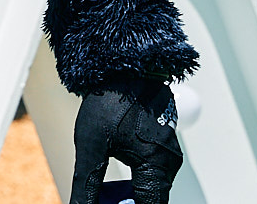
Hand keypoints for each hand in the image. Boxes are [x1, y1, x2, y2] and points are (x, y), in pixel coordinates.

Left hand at [70, 76, 182, 203]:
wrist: (123, 67)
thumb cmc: (110, 101)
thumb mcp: (91, 145)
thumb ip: (87, 182)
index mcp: (158, 165)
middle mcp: (170, 162)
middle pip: (150, 198)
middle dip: (125, 202)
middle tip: (100, 198)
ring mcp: (168, 154)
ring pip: (151, 187)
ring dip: (129, 193)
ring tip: (103, 190)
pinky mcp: (162, 146)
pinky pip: (151, 173)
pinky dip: (134, 180)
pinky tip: (113, 175)